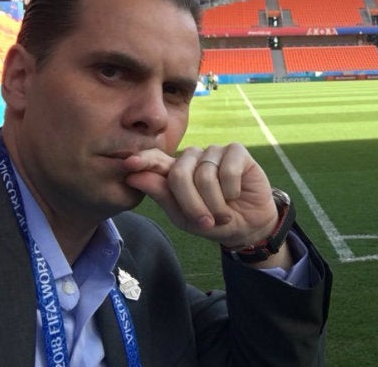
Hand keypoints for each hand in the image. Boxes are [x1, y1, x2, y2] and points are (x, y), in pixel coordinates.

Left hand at [123, 143, 278, 248]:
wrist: (248, 226)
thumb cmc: (213, 221)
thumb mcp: (184, 217)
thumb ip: (162, 195)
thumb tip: (133, 175)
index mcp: (176, 171)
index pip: (155, 159)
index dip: (143, 160)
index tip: (129, 164)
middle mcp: (193, 157)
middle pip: (179, 174)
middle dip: (193, 205)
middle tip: (207, 222)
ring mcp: (214, 152)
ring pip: (204, 175)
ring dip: (216, 203)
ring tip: (224, 212)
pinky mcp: (237, 151)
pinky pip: (228, 170)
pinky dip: (232, 190)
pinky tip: (237, 194)